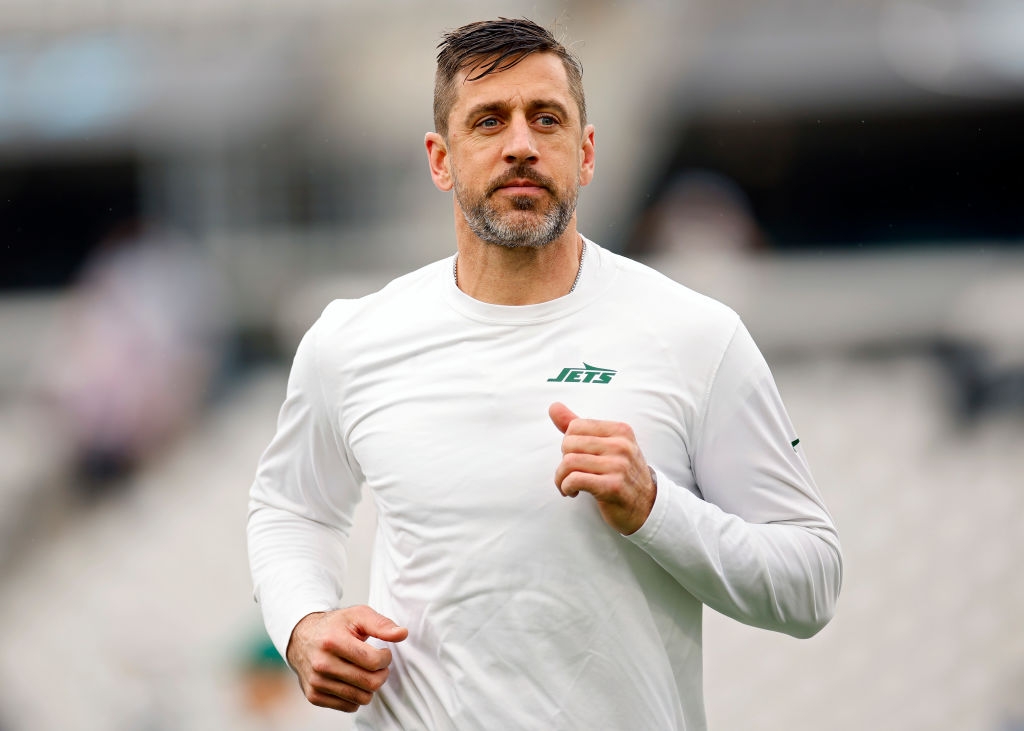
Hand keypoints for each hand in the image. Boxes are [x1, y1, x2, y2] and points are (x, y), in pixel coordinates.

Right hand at [286, 605, 407, 711]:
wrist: (302, 638)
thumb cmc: (334, 626)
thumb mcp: (357, 615)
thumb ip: (381, 624)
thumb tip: (402, 633)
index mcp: (332, 641)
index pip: (373, 661)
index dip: (386, 658)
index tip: (384, 652)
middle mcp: (321, 664)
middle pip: (370, 683)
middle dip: (382, 674)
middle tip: (379, 665)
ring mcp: (316, 682)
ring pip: (361, 698)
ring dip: (370, 686)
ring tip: (366, 671)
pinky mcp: (314, 696)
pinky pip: (349, 707)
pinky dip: (357, 696)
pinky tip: (352, 680)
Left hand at [549, 402, 656, 535]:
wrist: (647, 506)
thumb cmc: (621, 473)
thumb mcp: (605, 446)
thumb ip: (578, 426)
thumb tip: (553, 406)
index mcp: (620, 430)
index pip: (575, 426)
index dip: (568, 444)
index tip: (575, 458)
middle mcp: (621, 445)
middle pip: (569, 443)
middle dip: (563, 461)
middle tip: (571, 473)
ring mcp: (619, 466)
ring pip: (569, 462)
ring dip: (561, 477)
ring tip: (568, 485)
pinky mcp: (613, 487)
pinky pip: (574, 479)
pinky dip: (566, 487)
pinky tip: (572, 492)